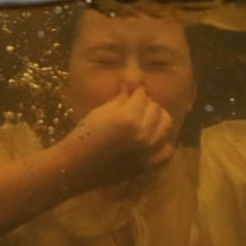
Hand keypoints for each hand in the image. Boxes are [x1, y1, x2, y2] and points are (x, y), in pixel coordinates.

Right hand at [55, 88, 175, 191]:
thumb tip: (134, 80)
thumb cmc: (86, 135)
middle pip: (156, 109)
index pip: (142, 95)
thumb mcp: (102, 111)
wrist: (79, 166)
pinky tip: (152, 140)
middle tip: (135, 107)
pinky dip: (162, 143)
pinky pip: (167, 150)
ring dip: (156, 120)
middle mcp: (143, 134)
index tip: (131, 92)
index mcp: (129, 118)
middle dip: (146, 104)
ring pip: (165, 126)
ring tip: (145, 121)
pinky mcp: (149, 166)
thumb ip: (123, 97)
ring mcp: (149, 152)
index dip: (135, 92)